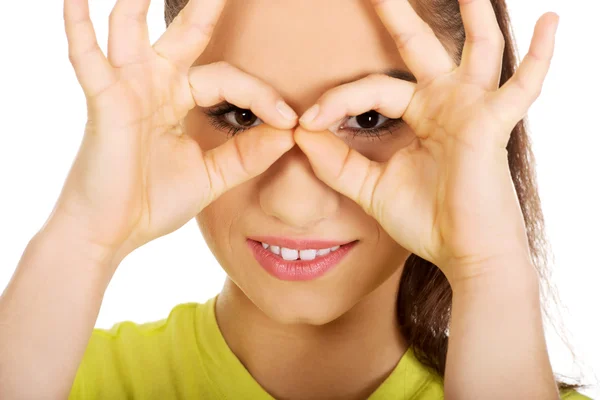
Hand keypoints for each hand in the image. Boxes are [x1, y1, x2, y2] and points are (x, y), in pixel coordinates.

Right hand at [47, 0, 296, 267]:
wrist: (111, 233)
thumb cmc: (153, 202)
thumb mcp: (212, 177)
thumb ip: (247, 155)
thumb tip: (289, 135)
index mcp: (179, 100)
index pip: (230, 79)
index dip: (262, 96)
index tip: (290, 121)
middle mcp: (154, 85)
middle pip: (187, 35)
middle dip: (206, 8)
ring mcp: (127, 88)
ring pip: (133, 29)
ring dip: (139, 1)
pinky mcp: (103, 101)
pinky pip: (87, 57)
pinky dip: (79, 26)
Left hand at [294, 0, 558, 285]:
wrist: (462, 252)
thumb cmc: (425, 221)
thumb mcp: (371, 188)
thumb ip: (336, 162)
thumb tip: (300, 133)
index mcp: (419, 114)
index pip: (372, 88)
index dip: (336, 100)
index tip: (306, 121)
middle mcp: (446, 103)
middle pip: (420, 47)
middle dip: (400, 16)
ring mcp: (473, 108)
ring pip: (476, 49)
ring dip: (473, 16)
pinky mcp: (493, 123)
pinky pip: (523, 84)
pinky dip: (538, 56)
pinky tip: (550, 21)